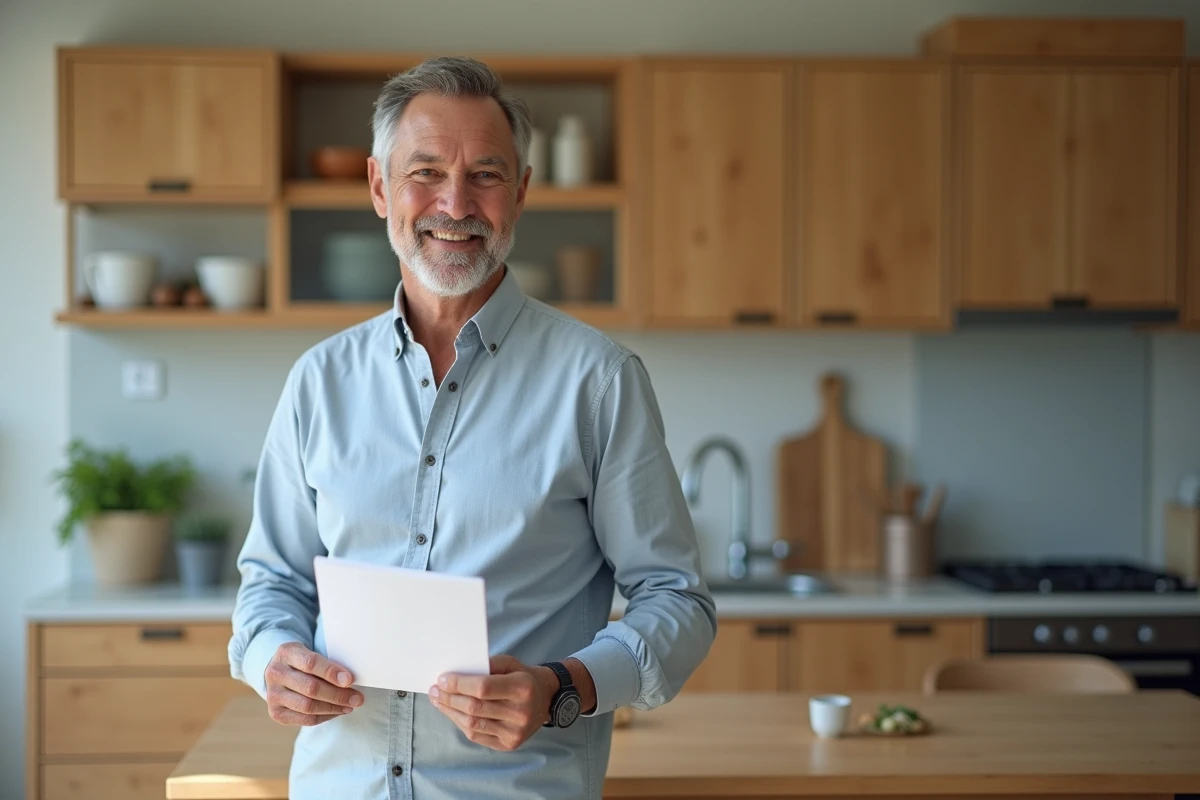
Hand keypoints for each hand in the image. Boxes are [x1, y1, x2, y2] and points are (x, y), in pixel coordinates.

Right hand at [264, 642, 363, 725]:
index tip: (350, 680)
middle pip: (310, 688)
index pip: (310, 663)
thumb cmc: (303, 660)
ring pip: (308, 706)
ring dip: (334, 708)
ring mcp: (273, 695)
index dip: (331, 672)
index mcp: (286, 652)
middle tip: (358, 698)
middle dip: (338, 695)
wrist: (279, 670)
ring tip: (350, 705)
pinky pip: (304, 719)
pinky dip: (325, 717)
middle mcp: (275, 673)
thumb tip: (350, 680)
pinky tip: (337, 711)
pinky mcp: (275, 712)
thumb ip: (327, 662)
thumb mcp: (310, 650)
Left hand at [429, 655, 559, 750]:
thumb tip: (455, 675)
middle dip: (449, 698)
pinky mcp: (510, 745)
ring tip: (438, 701)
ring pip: (473, 724)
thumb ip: (485, 665)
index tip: (442, 679)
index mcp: (522, 688)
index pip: (483, 688)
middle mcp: (520, 713)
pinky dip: (461, 724)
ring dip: (451, 712)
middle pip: (475, 708)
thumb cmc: (523, 677)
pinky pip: (477, 736)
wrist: (546, 699)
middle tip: (434, 691)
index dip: (459, 685)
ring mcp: (515, 732)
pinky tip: (453, 713)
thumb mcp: (510, 663)